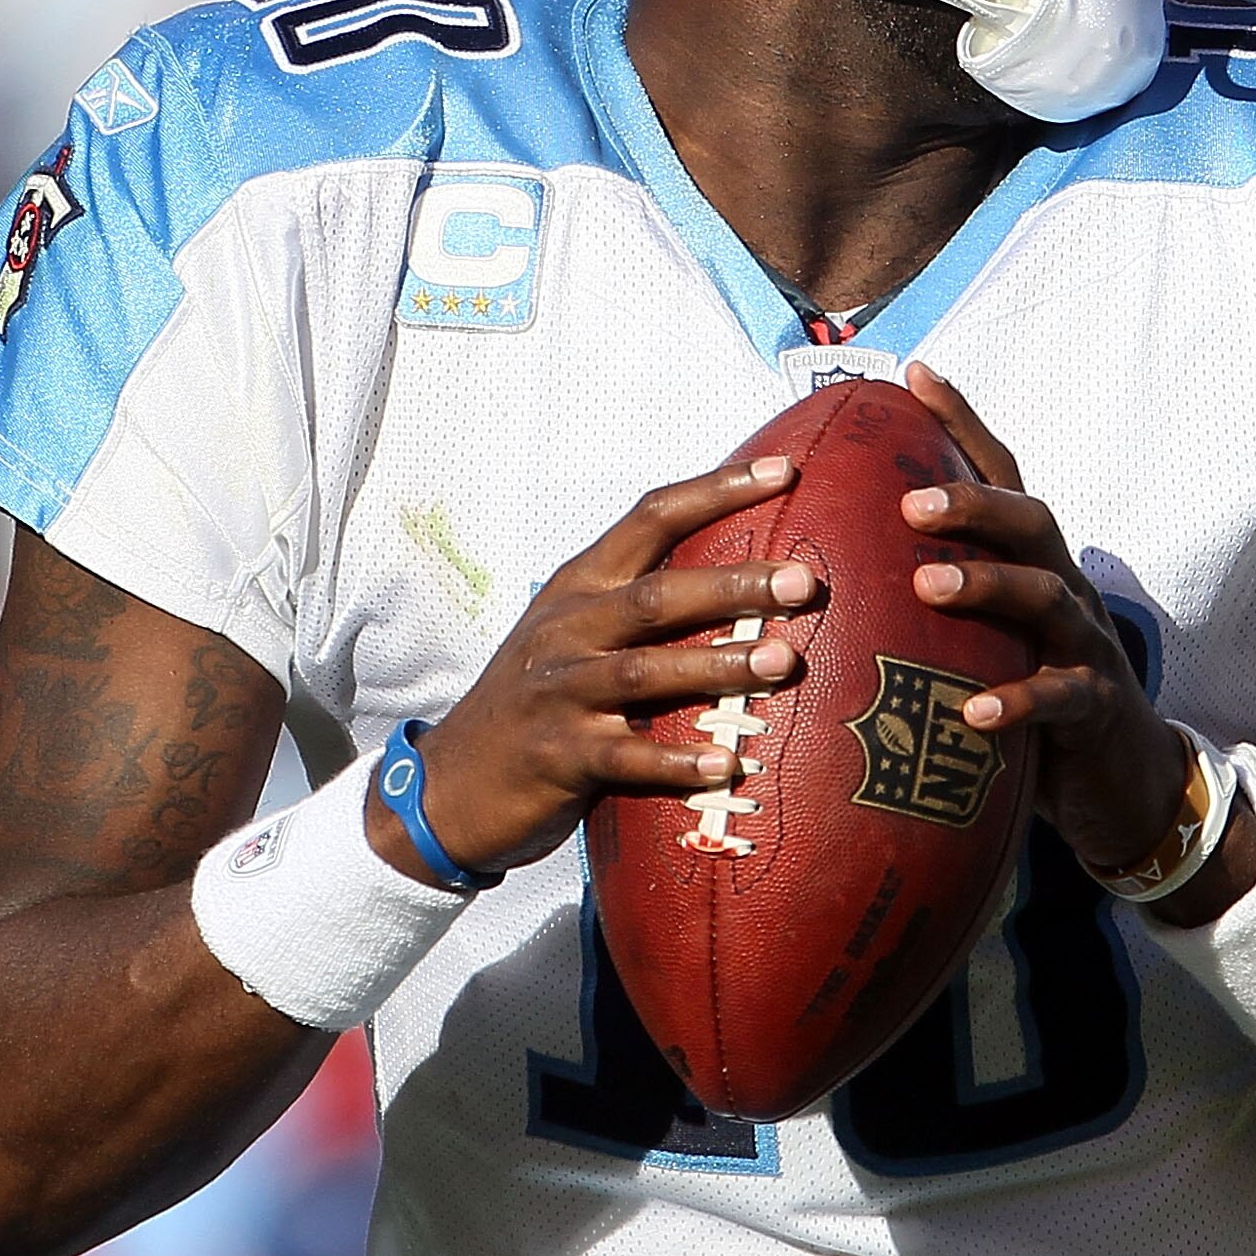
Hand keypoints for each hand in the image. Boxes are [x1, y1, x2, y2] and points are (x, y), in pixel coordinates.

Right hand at [366, 455, 817, 881]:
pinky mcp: (558, 756)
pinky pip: (625, 758)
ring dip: (718, 664)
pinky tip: (728, 763)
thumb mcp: (574, 633)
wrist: (452, 783)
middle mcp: (568, 629)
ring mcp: (560, 692)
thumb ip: (640, 602)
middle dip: (734, 584)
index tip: (786, 471)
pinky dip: (677, 761)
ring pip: (646, 670)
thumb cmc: (537, 701)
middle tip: (804, 581)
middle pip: (658, 594)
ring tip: (782, 661)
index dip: (718, 489)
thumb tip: (743, 574)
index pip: (652, 518)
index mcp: (580, 586)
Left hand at [899, 364, 1255, 916]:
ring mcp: (1086, 644)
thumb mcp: (987, 638)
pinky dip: (1019, 700)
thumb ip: (933, 598)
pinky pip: (1062, 697)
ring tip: (929, 586)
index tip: (912, 375)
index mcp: (1032, 563)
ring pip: (1048, 597)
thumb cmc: (1032, 695)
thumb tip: (833, 564)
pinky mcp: (1097, 707)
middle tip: (910, 503)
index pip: (1001, 476)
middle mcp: (1064, 588)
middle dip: (974, 504)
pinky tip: (973, 713)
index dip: (963, 422)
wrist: (1122, 779)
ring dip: (989, 585)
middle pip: (1031, 522)